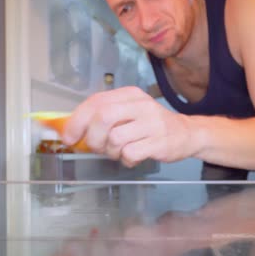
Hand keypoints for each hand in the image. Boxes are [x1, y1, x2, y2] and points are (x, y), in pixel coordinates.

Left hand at [62, 87, 199, 166]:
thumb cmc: (150, 126)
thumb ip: (103, 117)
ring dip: (111, 151)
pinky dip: (126, 160)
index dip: (77, 121)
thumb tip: (71, 129)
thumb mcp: (128, 112)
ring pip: (115, 139)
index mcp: (130, 95)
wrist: (186, 134)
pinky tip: (132, 157)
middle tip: (95, 147)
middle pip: (103, 117)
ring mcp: (152, 124)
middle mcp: (141, 106)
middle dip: (92, 137)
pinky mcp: (159, 142)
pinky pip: (130, 154)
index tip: (68, 136)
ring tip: (119, 152)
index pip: (96, 102)